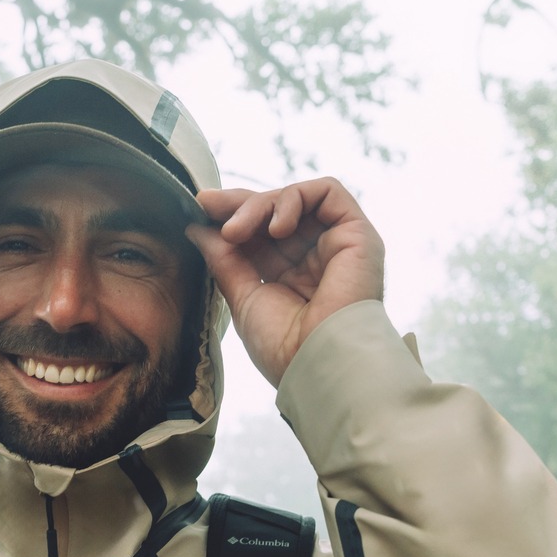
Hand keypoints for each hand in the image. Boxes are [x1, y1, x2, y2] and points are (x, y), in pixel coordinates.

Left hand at [187, 178, 385, 387]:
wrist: (319, 364)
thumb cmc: (284, 347)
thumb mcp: (243, 296)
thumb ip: (224, 259)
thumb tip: (198, 228)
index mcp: (289, 275)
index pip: (260, 230)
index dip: (232, 214)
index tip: (200, 206)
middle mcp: (314, 257)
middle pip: (276, 209)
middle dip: (240, 204)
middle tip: (210, 208)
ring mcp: (336, 244)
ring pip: (297, 198)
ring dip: (261, 205)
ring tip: (237, 231)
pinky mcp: (357, 234)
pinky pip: (328, 192)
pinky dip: (295, 199)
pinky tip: (276, 227)